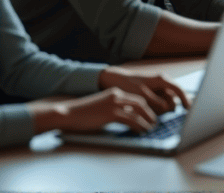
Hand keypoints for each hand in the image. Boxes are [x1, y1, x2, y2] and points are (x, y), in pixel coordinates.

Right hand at [29, 88, 157, 133]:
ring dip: (147, 121)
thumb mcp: (103, 107)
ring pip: (138, 111)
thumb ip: (116, 109)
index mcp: (115, 92)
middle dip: (150, 112)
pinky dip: (139, 126)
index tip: (151, 115)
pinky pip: (131, 120)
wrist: (68, 113)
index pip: (137, 98)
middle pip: (141, 102)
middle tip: (154, 121)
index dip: (146, 107)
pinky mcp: (111, 114)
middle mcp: (117, 95)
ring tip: (150, 128)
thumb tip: (129, 117)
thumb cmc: (84, 113)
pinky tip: (142, 131)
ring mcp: (114, 104)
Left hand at [98, 67, 189, 113]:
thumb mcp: (140, 94)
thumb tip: (168, 108)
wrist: (113, 79)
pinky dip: (154, 109)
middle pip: (173, 99)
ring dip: (160, 110)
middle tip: (154, 111)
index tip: (188, 110)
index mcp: (161, 80)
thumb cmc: (127, 84)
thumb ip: (155, 101)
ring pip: (166, 103)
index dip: (185, 99)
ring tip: (146, 109)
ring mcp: (158, 89)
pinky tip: (145, 109)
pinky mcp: (153, 94)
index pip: (178, 90)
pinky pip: (159, 104)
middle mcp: (162, 84)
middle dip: (167, 107)